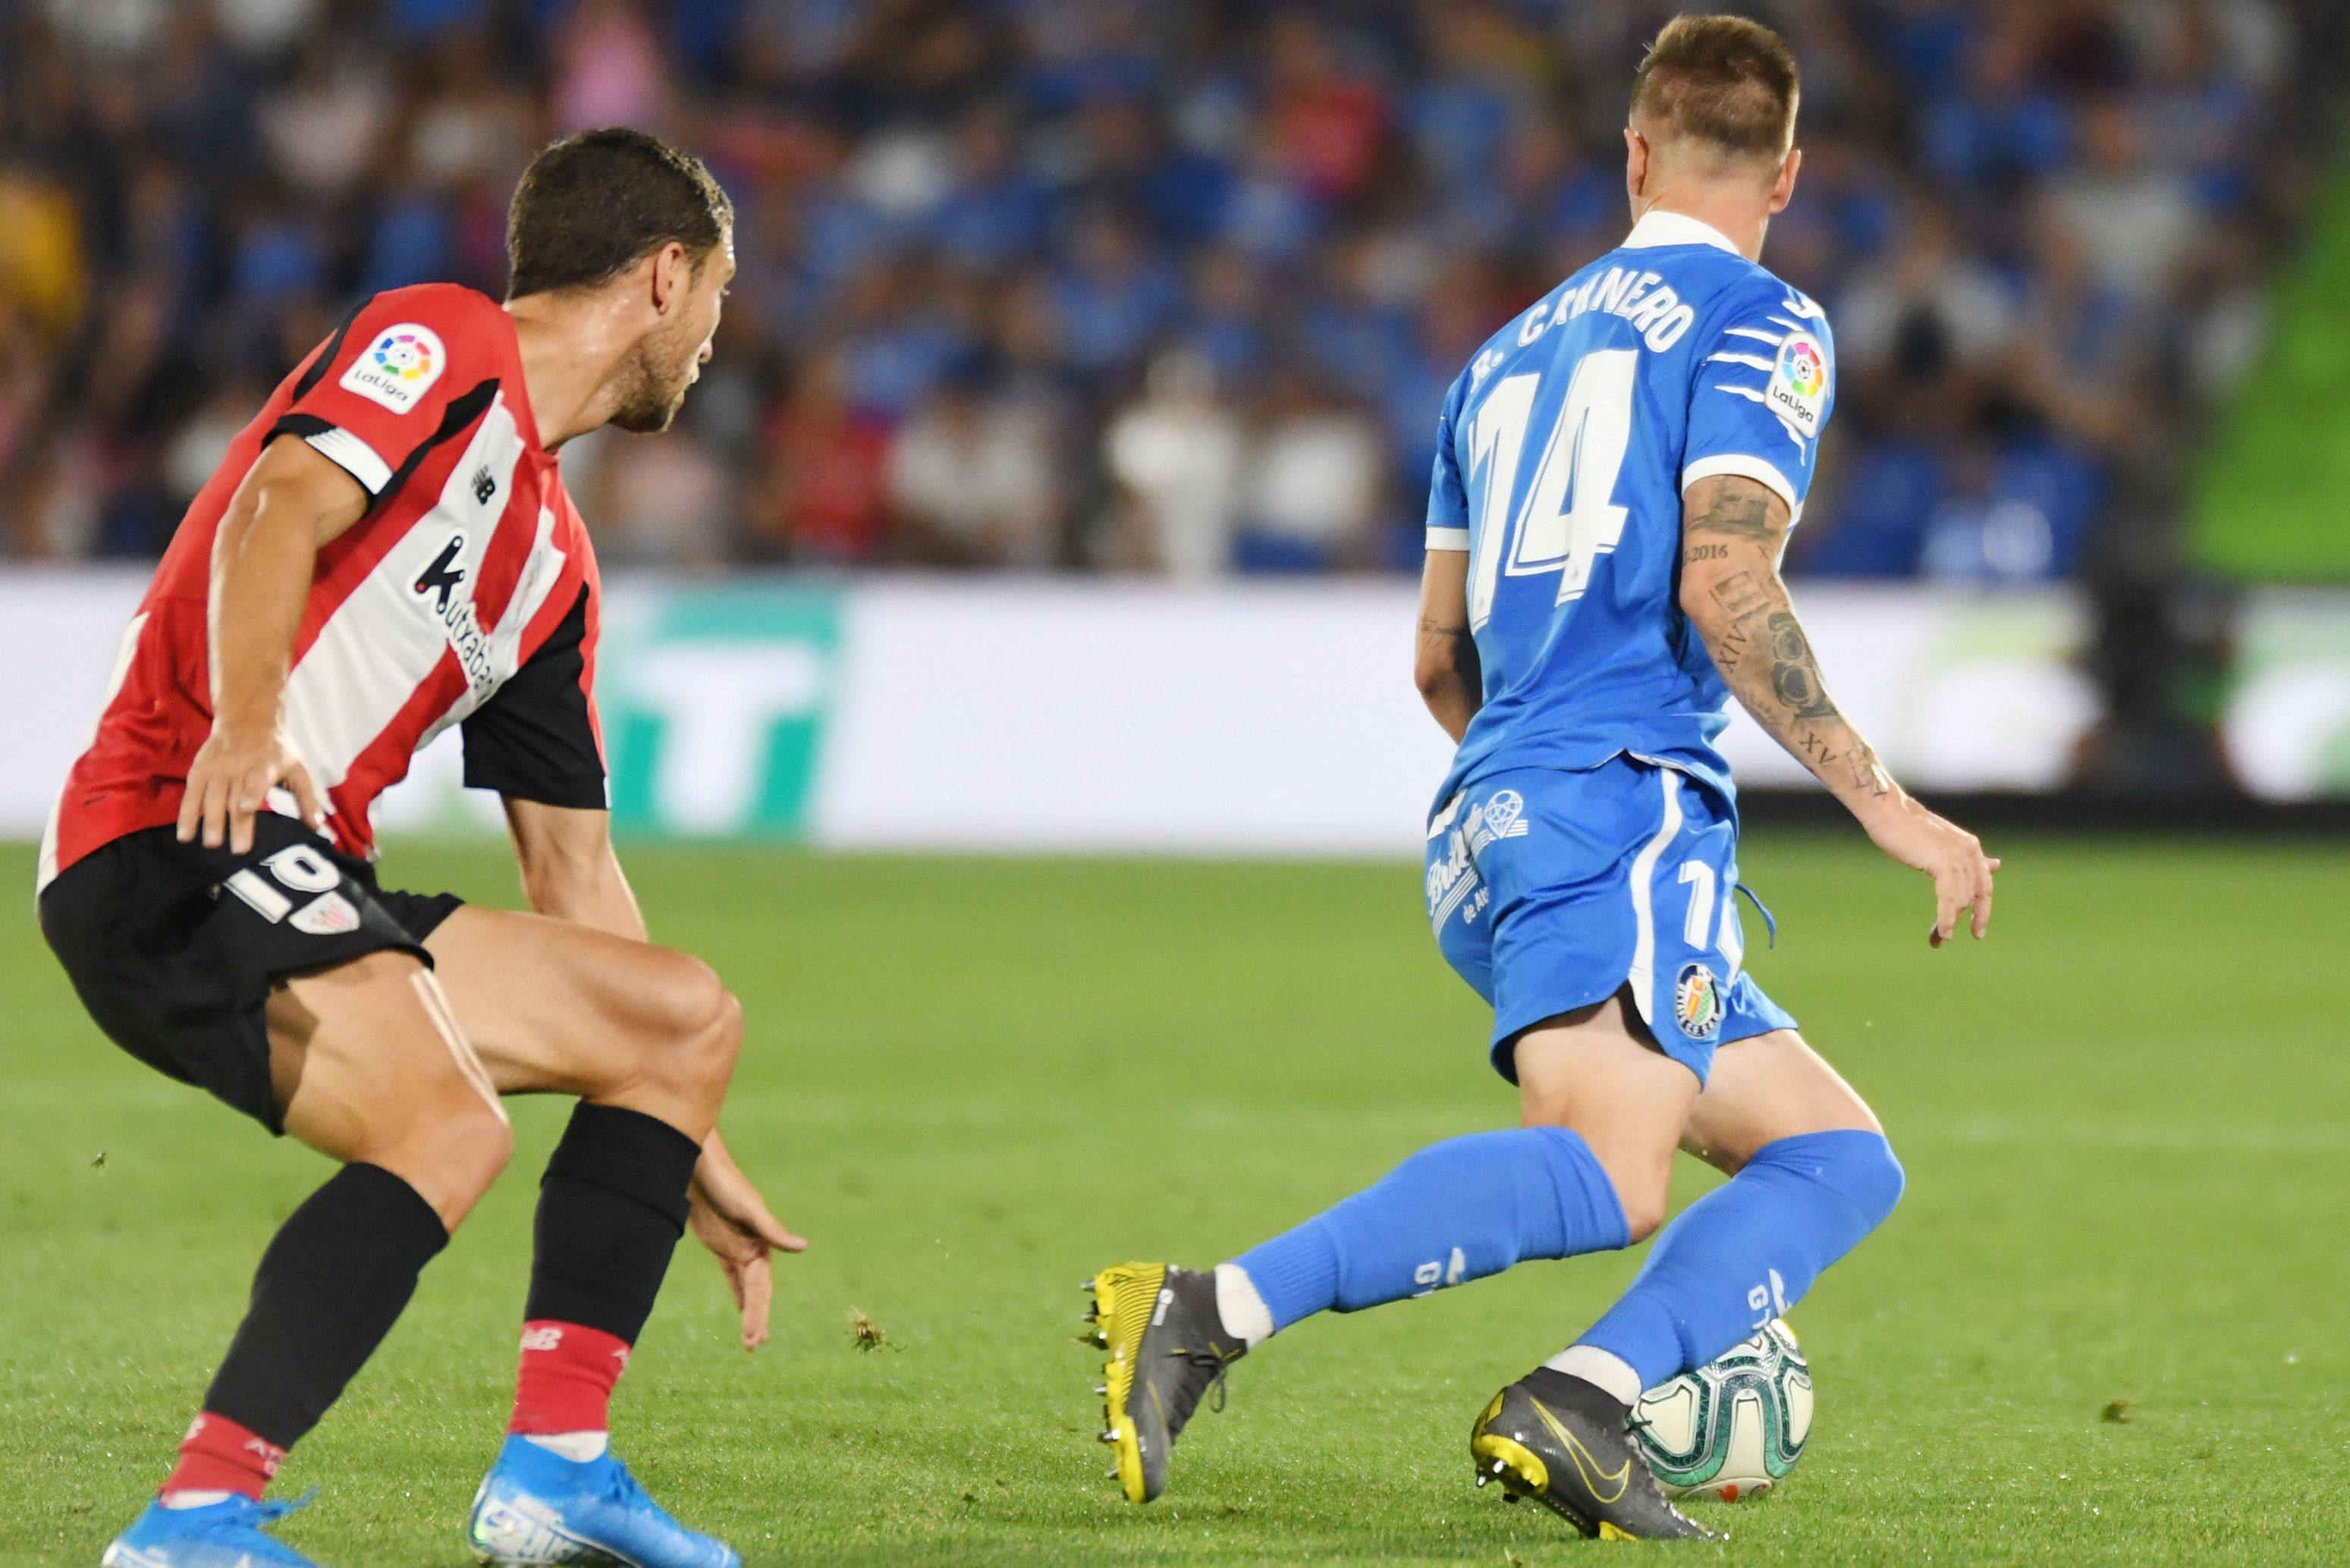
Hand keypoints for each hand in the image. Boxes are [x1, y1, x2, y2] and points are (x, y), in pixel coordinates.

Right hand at [176, 723, 324, 853]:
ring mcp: (217, 768)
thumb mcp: (298, 768)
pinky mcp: (200, 770)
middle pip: (235, 797)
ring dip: (210, 822)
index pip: (258, 779)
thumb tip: (315, 827)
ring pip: (212, 797)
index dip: (252, 792)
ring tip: (212, 845)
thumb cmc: (277, 752)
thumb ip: (308, 797)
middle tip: (239, 851)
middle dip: (236, 824)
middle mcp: (239, 765)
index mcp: (266, 764)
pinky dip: (187, 815)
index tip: (246, 807)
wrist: (247, 721)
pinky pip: (192, 795)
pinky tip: (185, 835)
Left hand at [687, 1131, 806, 1349]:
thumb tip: (803, 1247)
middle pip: (756, 1291)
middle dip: (756, 1319)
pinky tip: (739, 1307)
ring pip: (745, 1286)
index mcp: (761, 1243)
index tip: (753, 1339)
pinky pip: (732, 1274)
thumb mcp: (749, 1208)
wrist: (698, 1164)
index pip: (761, 1287)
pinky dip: (737, 1291)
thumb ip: (774, 1230)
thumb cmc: (725, 1182)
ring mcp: (736, 1246)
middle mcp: (752, 1247)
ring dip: (749, 1310)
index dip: (758, 1313)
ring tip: (752, 1339)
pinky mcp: (720, 1243)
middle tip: (753, 1347)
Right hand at [1856, 794, 1998, 946]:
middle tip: (1945, 939)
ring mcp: (1958, 857)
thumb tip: (1995, 865)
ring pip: (1961, 900)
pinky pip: (1949, 898)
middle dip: (1962, 921)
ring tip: (1939, 939)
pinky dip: (1946, 918)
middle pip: (1973, 897)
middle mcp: (1970, 852)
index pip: (1984, 886)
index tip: (1977, 932)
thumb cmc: (1907, 827)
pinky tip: (1942, 932)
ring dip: (1950, 923)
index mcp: (1971, 848)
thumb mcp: (1943, 845)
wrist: (1888, 812)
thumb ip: (1967, 859)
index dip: (1982, 911)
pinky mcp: (1943, 862)